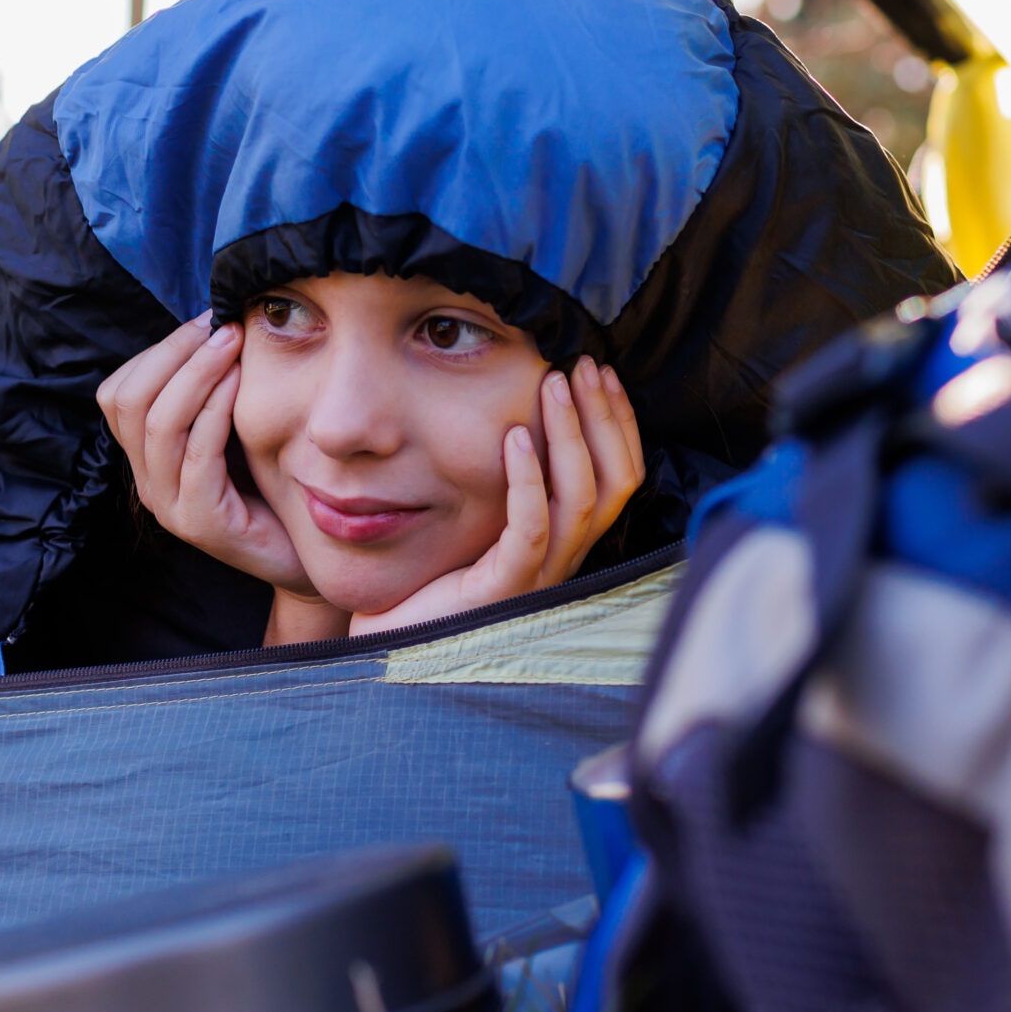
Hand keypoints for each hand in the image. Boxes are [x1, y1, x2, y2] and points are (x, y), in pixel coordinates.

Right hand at [97, 314, 313, 593]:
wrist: (306, 555)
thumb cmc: (274, 484)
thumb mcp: (235, 429)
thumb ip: (215, 391)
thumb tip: (219, 321)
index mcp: (146, 458)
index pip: (118, 394)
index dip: (156, 350)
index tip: (204, 320)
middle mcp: (147, 482)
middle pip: (128, 402)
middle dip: (172, 352)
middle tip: (218, 324)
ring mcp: (170, 506)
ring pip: (158, 424)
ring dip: (195, 372)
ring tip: (232, 342)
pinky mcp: (201, 523)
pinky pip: (197, 454)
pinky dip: (215, 409)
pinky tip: (240, 381)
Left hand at [350, 358, 644, 634]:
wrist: (392, 647)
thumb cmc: (429, 584)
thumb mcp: (478, 520)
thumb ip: (506, 483)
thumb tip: (515, 412)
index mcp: (564, 543)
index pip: (618, 478)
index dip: (618, 423)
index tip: (599, 373)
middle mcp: (563, 560)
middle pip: (614, 482)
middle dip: (604, 415)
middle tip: (584, 364)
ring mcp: (537, 578)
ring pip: (581, 498)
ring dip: (571, 432)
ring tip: (553, 384)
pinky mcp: (502, 590)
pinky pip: (530, 529)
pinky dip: (528, 478)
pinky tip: (515, 436)